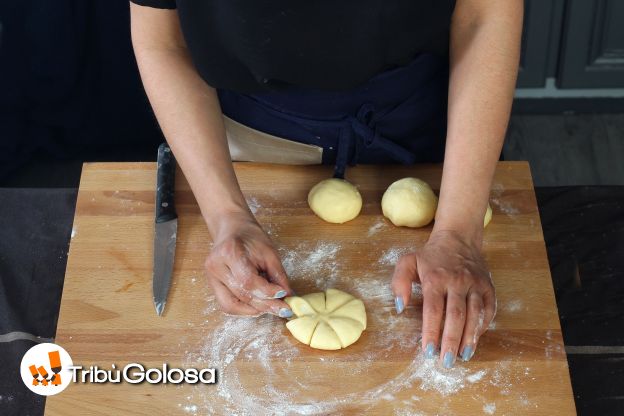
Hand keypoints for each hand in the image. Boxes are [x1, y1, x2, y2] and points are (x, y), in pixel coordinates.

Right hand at [204, 212, 293, 316]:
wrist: (232, 229)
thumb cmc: (251, 237)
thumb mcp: (270, 252)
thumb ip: (278, 275)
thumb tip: (287, 296)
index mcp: (230, 252)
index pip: (248, 281)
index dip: (267, 292)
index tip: (283, 295)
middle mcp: (216, 266)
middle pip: (241, 295)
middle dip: (265, 305)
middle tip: (282, 309)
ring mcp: (211, 277)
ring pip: (231, 305)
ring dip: (254, 310)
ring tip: (271, 308)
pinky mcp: (211, 285)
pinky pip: (226, 305)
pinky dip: (243, 309)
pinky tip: (257, 306)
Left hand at [391, 230, 495, 367]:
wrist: (458, 238)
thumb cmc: (430, 256)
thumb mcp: (408, 262)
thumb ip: (399, 282)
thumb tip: (401, 307)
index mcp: (435, 278)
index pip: (433, 310)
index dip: (431, 332)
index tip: (428, 351)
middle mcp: (457, 282)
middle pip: (456, 316)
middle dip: (451, 341)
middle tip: (446, 362)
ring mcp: (475, 284)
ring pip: (475, 314)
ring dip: (470, 337)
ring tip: (463, 356)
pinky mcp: (488, 286)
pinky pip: (488, 309)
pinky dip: (483, 326)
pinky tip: (475, 339)